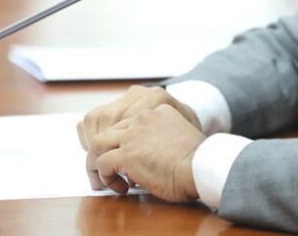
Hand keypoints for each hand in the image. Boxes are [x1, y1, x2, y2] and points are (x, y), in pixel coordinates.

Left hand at [78, 86, 201, 187]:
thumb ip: (164, 136)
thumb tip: (152, 155)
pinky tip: (119, 187)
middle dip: (102, 150)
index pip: (127, 122)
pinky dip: (105, 177)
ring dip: (95, 163)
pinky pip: (103, 164)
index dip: (121, 141)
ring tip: (102, 179)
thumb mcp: (182, 134)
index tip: (123, 157)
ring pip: (97, 144)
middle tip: (103, 169)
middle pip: (109, 130)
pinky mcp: (126, 154)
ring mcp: (132, 135)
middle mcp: (141, 118)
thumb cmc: (198, 158)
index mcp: (157, 110)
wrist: (201, 165)